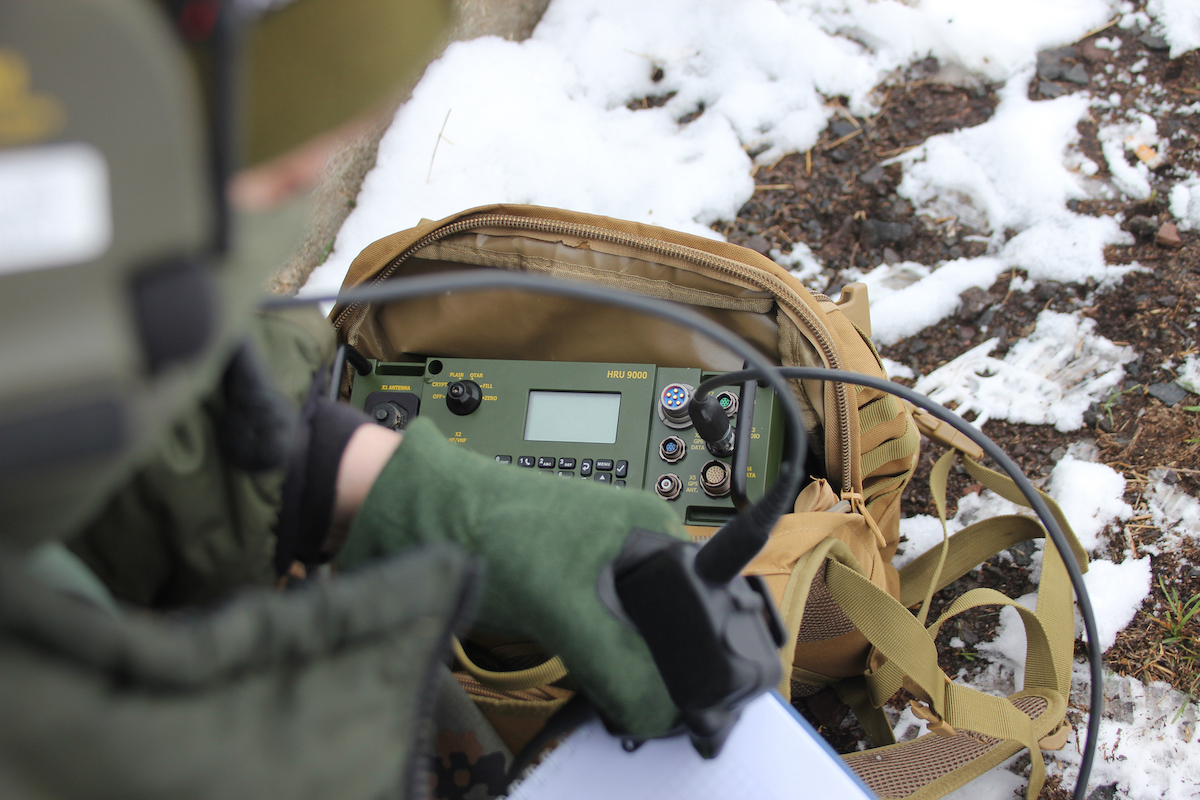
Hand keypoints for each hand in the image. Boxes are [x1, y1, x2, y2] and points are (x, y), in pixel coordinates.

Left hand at [336, 418, 686, 736]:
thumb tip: (659, 712)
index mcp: (651, 527)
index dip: (690, 660)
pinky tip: (580, 670)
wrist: (418, 513)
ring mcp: (599, 558)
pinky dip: (593, 655)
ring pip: (632, 631)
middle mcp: (633, 537)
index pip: (700, 606)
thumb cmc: (486, 529)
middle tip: (628, 697)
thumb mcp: (564, 607)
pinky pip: (600, 628)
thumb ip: (618, 663)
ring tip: (599, 680)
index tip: (673, 700)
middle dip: (651, 667)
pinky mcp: (569, 578)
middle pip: (667, 624)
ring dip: (620, 664)